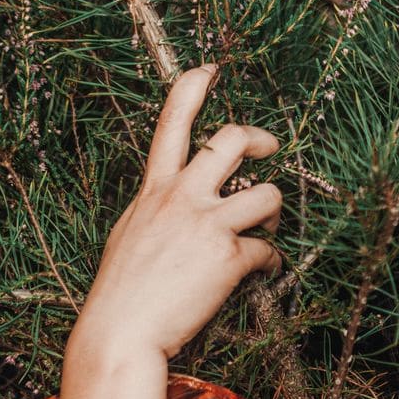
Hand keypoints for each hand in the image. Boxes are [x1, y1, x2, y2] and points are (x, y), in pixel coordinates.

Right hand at [70, 65, 283, 361]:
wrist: (123, 329)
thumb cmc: (123, 290)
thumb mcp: (130, 233)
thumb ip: (157, 210)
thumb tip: (178, 209)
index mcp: (155, 189)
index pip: (172, 124)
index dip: (193, 89)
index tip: (210, 69)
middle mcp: (182, 196)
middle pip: (233, 140)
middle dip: (262, 138)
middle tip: (273, 149)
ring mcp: (208, 224)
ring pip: (268, 194)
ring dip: (276, 212)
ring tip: (268, 227)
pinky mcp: (229, 256)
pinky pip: (269, 250)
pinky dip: (272, 262)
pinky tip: (263, 272)